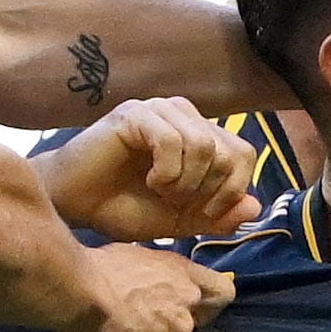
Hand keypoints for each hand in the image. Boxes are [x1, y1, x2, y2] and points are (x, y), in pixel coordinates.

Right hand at [47, 97, 260, 243]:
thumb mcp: (179, 220)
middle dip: (207, 190)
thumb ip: (218, 216)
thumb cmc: (122, 206)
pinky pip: (173, 142)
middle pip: (228, 152)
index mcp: (198, 134)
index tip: (206, 213)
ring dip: (185, 183)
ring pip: (204, 146)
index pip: (244, 154)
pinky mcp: (137, 113)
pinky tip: (149, 180)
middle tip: (176, 201)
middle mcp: (184, 116)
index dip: (233, 190)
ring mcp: (160, 110)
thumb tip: (256, 208)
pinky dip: (166, 173)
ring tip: (161, 190)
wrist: (75, 204)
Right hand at [55, 241, 231, 331]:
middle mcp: (187, 315)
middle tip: (132, 320)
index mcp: (186, 281)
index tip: (192, 306)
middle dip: (164, 326)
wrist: (80, 295)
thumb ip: (160, 279)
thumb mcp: (140, 259)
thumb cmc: (101, 269)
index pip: (222, 294)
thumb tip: (155, 290)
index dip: (208, 303)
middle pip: (185, 327)